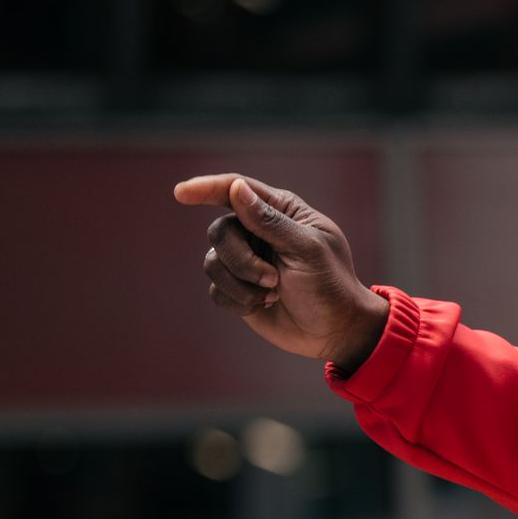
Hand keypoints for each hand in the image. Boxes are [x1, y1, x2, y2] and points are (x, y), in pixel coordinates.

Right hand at [174, 174, 389, 369]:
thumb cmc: (331, 285)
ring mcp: (247, 261)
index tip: (181, 193)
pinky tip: (265, 306)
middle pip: (220, 231)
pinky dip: (239, 300)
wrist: (336, 330)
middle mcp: (259, 232)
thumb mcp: (307, 249)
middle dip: (241, 259)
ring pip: (213, 263)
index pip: (236, 190)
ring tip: (273, 294)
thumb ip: (271, 221)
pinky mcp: (239, 289)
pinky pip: (216, 290)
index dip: (206, 188)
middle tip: (273, 280)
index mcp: (281, 212)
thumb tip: (237, 189)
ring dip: (242, 284)